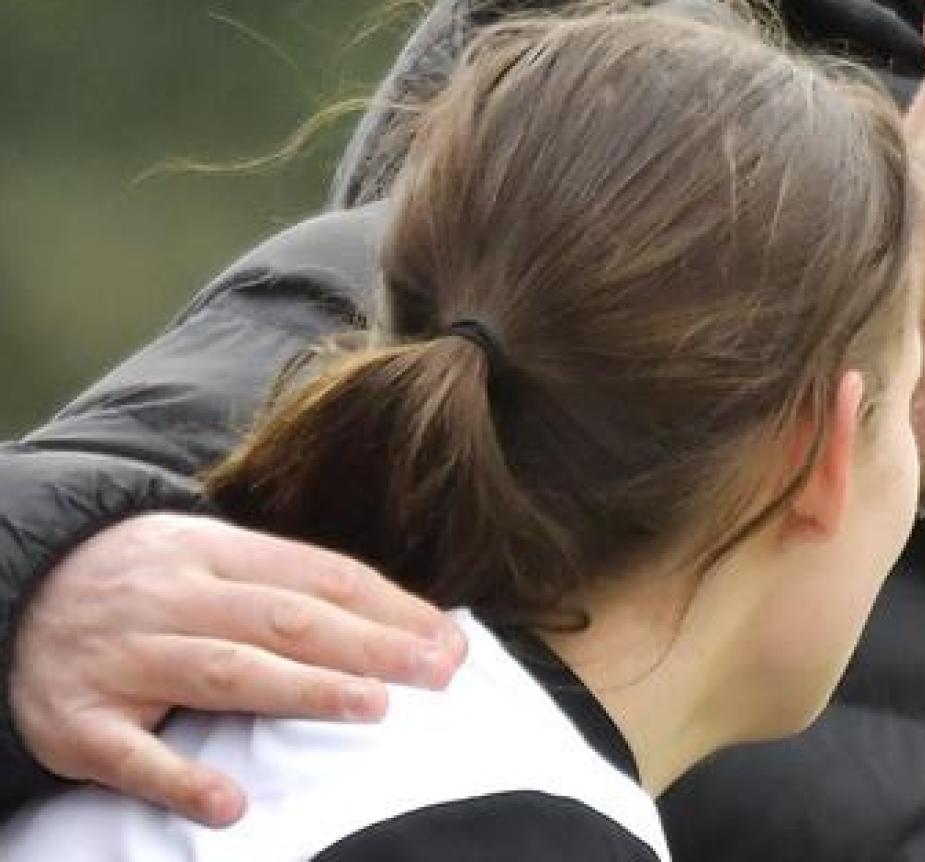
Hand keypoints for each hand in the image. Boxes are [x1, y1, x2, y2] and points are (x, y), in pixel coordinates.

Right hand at [10, 513, 463, 825]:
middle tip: (438, 672)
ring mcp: (123, 658)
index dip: (388, 609)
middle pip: (286, 619)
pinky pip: (131, 755)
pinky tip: (231, 805)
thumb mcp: (210, 557)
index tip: (448, 642)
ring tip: (372, 708)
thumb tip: (403, 623)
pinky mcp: (77, 722)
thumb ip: (291, 585)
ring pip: (223, 670)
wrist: (11, 588)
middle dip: (369, 645)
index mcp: (214, 551)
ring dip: (301, 691)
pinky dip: (181, 780)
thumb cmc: (145, 582)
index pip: (318, 576)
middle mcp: (173, 598)